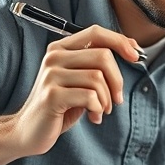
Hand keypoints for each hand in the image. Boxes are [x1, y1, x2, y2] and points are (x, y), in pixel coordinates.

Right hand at [15, 25, 142, 155]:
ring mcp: (51, 75)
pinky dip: (98, 109)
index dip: (120, 41)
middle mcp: (54, 57)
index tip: (136, 56)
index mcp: (60, 48)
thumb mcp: (79, 80)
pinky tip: (93, 117)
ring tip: (101, 111)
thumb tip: (133, 49)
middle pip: (102, 56)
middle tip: (116, 99)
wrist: (28, 132)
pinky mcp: (52, 95)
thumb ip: (97, 64)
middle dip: (117, 80)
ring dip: (107, 100)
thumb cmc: (60, 106)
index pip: (96, 33)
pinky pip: (90, 97)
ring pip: (98, 78)